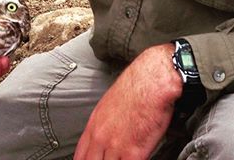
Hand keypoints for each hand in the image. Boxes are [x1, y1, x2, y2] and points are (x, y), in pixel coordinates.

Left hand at [74, 44, 182, 159]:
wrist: (153, 80)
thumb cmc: (137, 85)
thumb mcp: (111, 101)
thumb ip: (106, 121)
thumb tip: (110, 132)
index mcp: (95, 124)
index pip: (80, 155)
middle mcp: (102, 137)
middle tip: (107, 159)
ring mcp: (116, 147)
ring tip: (122, 159)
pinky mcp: (134, 153)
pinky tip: (136, 159)